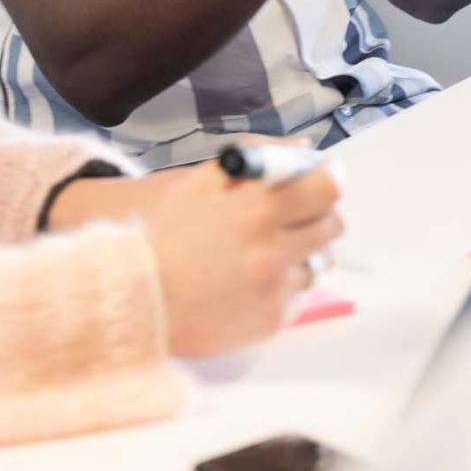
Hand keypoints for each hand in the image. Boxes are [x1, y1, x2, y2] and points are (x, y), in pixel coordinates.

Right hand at [145, 162, 342, 357]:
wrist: (138, 300)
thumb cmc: (169, 234)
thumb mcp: (204, 182)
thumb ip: (259, 157)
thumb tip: (305, 149)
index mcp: (256, 210)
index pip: (328, 188)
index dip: (326, 180)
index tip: (318, 181)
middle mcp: (271, 251)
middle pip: (333, 225)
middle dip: (317, 216)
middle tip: (291, 217)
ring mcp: (274, 290)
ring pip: (319, 262)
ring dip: (302, 253)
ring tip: (264, 252)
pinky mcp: (273, 321)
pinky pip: (299, 294)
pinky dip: (283, 285)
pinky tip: (251, 282)